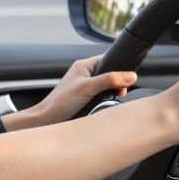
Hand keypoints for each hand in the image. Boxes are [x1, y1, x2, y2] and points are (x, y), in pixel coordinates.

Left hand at [20, 54, 138, 127]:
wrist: (46, 120)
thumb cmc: (60, 102)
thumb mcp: (88, 88)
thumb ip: (109, 80)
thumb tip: (131, 76)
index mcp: (83, 66)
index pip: (107, 59)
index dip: (119, 66)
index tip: (129, 76)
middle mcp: (84, 75)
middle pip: (109, 74)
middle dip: (117, 83)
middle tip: (120, 91)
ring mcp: (84, 87)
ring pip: (106, 87)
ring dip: (111, 93)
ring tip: (113, 99)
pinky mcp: (85, 99)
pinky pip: (101, 97)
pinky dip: (105, 101)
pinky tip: (105, 106)